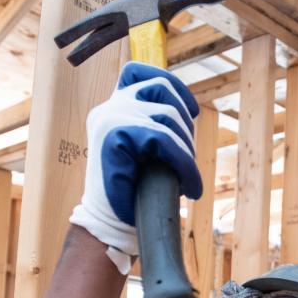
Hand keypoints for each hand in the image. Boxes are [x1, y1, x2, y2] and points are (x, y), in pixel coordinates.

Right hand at [70, 61, 200, 267]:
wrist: (109, 225)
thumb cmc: (132, 192)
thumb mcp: (144, 151)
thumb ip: (154, 126)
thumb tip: (188, 110)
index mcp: (112, 108)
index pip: (138, 72)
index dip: (171, 84)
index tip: (189, 110)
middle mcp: (107, 108)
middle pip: (162, 88)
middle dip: (185, 124)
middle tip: (187, 159)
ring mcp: (109, 118)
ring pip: (167, 115)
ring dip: (186, 148)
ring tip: (185, 177)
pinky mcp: (114, 135)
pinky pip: (164, 139)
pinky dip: (184, 164)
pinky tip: (189, 187)